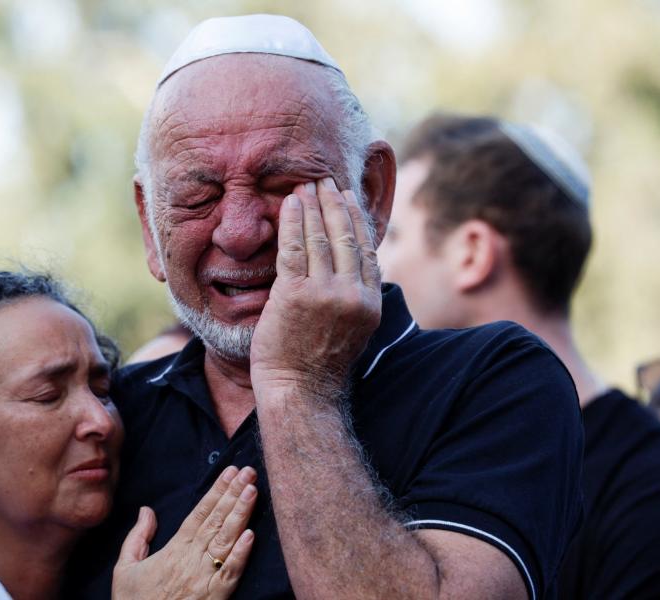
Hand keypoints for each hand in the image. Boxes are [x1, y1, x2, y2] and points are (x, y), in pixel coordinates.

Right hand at [113, 466, 257, 599]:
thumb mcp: (125, 569)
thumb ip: (137, 537)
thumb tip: (146, 510)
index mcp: (173, 550)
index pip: (199, 513)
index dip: (216, 491)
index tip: (230, 472)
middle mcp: (191, 560)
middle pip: (216, 521)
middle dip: (234, 494)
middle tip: (249, 471)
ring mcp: (204, 579)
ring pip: (226, 541)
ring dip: (241, 514)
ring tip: (253, 491)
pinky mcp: (215, 598)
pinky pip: (230, 574)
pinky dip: (242, 555)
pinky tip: (251, 535)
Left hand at [250, 178, 382, 399]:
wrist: (299, 392)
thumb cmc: (316, 365)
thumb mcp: (349, 330)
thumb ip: (351, 298)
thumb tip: (349, 270)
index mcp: (369, 303)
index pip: (366, 250)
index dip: (357, 219)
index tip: (348, 198)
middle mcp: (353, 295)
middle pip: (346, 237)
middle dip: (335, 204)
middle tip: (326, 181)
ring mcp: (325, 294)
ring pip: (321, 238)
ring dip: (313, 207)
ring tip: (306, 186)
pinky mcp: (296, 295)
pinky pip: (295, 248)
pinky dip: (293, 222)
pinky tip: (290, 204)